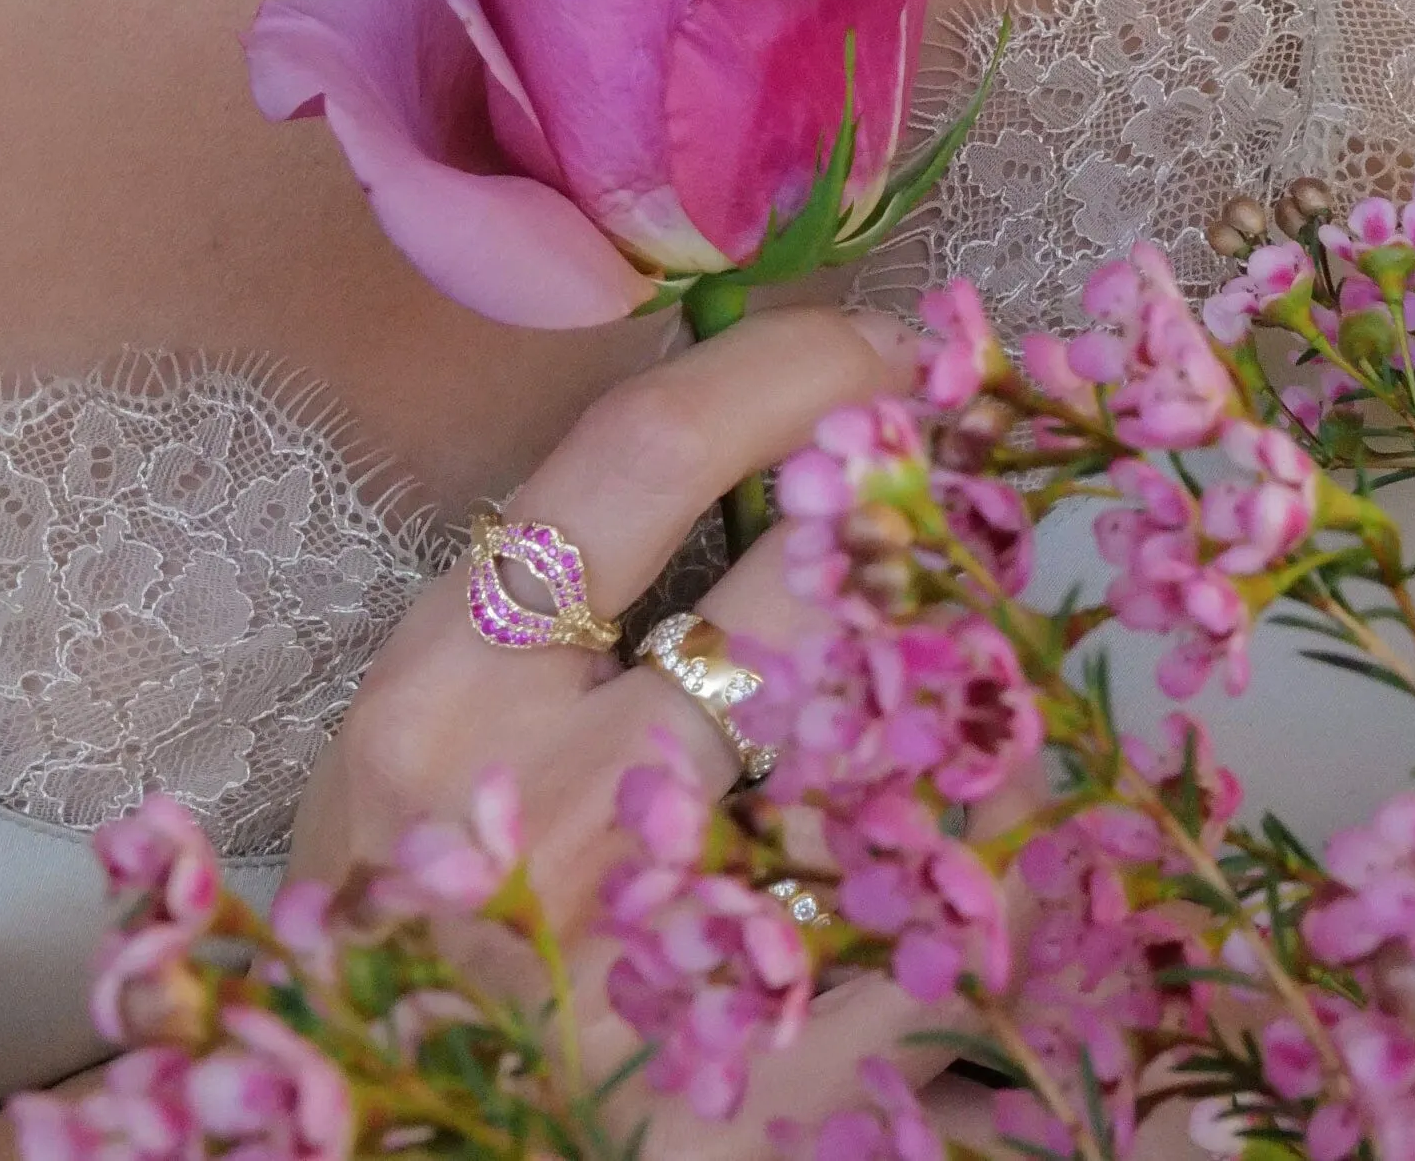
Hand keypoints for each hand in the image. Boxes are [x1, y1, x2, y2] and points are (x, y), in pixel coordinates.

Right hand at [291, 304, 952, 1149]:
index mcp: (450, 697)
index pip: (644, 455)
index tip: (879, 340)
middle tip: (974, 467)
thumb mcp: (417, 748)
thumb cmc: (409, 931)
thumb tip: (734, 438)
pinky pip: (955, 918)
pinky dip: (999, 850)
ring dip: (977, 674)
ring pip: (912, 746)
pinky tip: (1005, 816)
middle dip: (914, 509)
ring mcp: (688, 946)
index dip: (788, 366)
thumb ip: (543, 606)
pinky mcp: (794, 1074)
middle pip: (807, 585)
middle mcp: (571, 804)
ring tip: (995, 639)